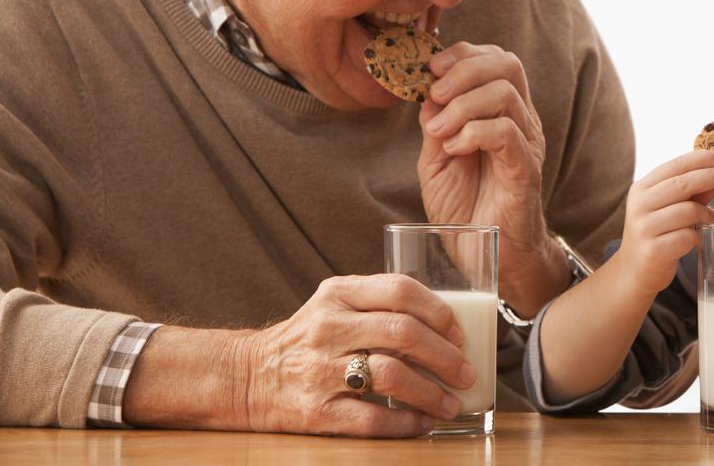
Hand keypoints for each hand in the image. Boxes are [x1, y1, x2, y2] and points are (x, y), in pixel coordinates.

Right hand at [242, 274, 475, 437]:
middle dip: (445, 356)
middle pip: (403, 333)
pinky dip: (406, 423)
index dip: (439, 312)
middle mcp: (328, 328)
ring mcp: (320, 370)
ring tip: (450, 402)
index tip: (459, 333)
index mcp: (337, 294)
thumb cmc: (307, 339)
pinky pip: (372, 419)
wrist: (247, 376)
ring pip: (391, 375)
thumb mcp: (334, 305)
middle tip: (466, 373)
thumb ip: (378, 304)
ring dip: (431, 392)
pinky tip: (423, 423)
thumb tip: (446, 326)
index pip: (400, 290)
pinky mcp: (316, 411)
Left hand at [417, 41, 548, 283]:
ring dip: (462, 105)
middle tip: (435, 92)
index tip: (430, 69)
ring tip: (439, 130)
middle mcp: (520, 121)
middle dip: (464, 69)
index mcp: (501, 112)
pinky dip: (473, 132)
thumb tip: (426, 92)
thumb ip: (434, 124)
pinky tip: (454, 149)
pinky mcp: (525, 169)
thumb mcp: (436, 160)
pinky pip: (506, 132)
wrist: (484, 256)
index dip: (463, 54)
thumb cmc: (464, 209)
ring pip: (505, 94)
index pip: (495, 59)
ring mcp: (526, 143)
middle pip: (507, 64)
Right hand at [615, 150, 713, 296]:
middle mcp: (640, 205)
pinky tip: (695, 239)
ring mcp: (644, 228)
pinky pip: (687, 236)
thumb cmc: (657, 235)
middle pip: (683, 183)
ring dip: (706, 213)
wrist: (635, 272)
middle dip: (713, 175)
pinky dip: (697, 236)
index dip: (703, 159)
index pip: (676, 165)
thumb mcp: (671, 208)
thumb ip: (695, 192)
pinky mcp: (653, 250)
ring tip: (711, 218)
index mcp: (642, 188)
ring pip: (688, 210)